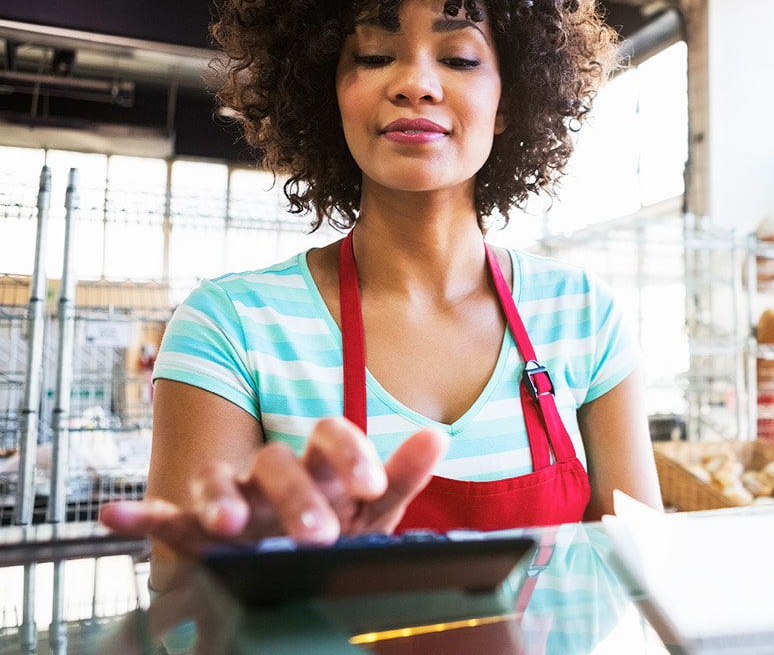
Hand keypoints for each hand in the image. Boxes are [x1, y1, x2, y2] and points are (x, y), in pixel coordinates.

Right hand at [99, 417, 446, 557]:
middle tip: (318, 533)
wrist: (296, 557)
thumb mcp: (375, 504)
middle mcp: (273, 470)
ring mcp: (235, 495)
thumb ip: (404, 472)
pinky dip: (139, 514)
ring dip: (222, 498)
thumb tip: (438, 434)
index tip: (372, 482)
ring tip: (232, 523)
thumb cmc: (337, 520)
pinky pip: (166, 513)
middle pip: (279, 462)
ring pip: (222, 482)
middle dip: (297, 496)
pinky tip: (117, 514)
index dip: (352, 453)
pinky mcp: (196, 524)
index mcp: (320, 460)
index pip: (332, 435)